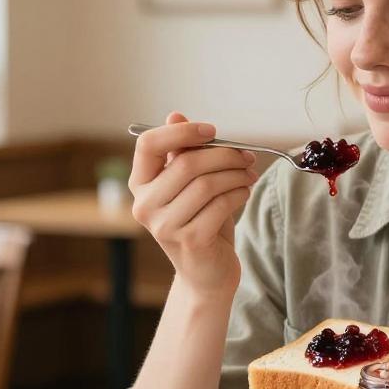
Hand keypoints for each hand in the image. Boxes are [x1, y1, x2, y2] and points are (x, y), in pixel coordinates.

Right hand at [129, 112, 257, 297]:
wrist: (207, 272)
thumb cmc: (199, 221)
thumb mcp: (189, 185)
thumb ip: (181, 152)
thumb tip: (175, 115)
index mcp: (140, 184)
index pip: (147, 145)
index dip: (181, 132)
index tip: (212, 130)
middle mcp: (144, 205)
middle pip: (186, 163)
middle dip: (224, 155)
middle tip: (246, 155)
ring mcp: (164, 226)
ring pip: (206, 184)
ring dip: (236, 174)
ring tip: (249, 174)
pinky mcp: (190, 241)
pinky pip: (220, 205)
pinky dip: (238, 194)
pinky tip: (244, 193)